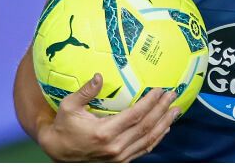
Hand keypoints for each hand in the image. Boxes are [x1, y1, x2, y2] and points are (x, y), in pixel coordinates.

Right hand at [36, 73, 179, 161]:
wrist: (58, 152)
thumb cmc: (64, 126)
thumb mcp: (68, 106)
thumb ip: (85, 92)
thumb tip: (99, 76)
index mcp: (104, 132)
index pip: (134, 116)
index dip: (150, 103)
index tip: (160, 90)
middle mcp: (115, 147)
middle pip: (146, 127)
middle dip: (162, 110)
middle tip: (173, 96)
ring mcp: (119, 157)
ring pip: (148, 140)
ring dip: (164, 124)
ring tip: (176, 110)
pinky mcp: (121, 161)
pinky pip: (143, 149)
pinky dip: (157, 138)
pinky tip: (165, 127)